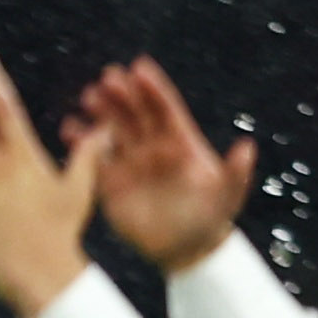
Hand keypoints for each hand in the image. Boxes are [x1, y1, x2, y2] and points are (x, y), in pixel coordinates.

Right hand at [68, 58, 254, 275]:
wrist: (185, 248)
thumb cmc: (211, 219)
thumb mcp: (227, 196)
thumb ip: (235, 173)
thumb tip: (247, 147)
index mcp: (181, 143)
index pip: (165, 109)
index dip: (153, 89)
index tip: (139, 68)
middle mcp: (154, 147)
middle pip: (136, 114)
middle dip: (124, 94)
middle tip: (109, 76)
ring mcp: (132, 163)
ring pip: (114, 130)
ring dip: (102, 112)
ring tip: (89, 96)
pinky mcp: (112, 183)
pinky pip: (94, 158)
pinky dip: (81, 142)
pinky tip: (70, 128)